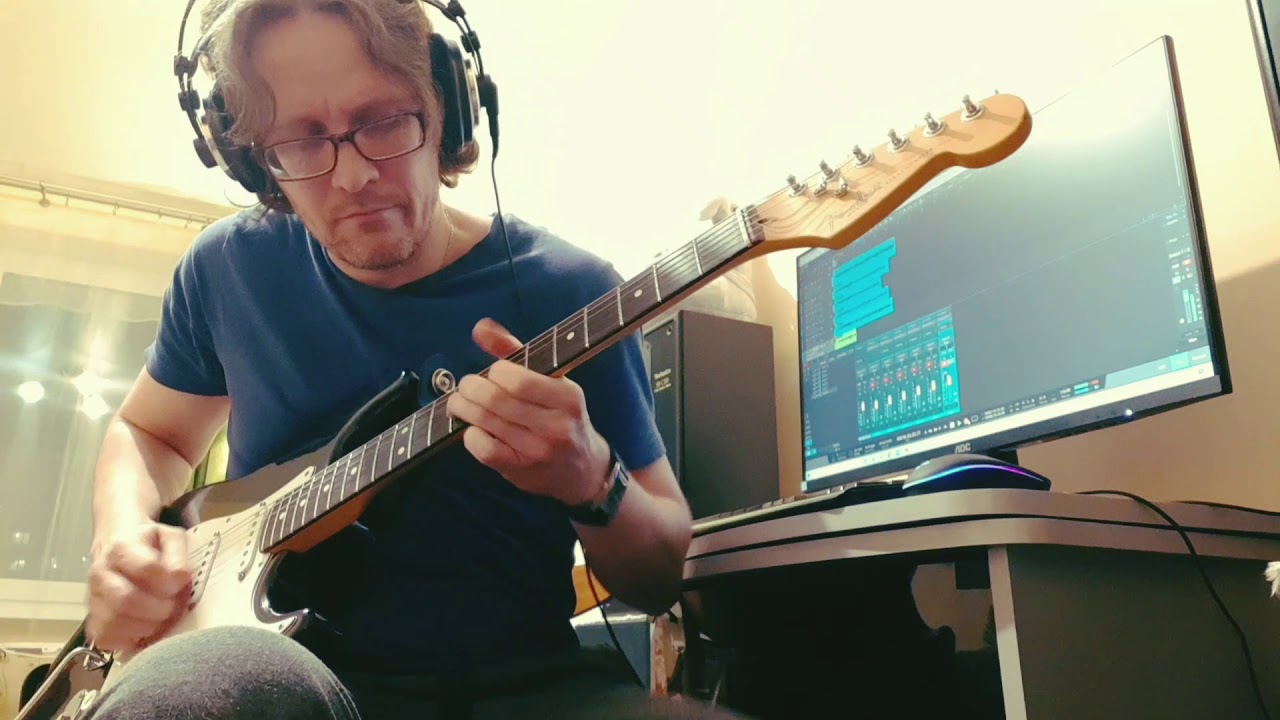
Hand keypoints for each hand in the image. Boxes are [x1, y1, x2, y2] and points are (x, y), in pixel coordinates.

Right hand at [86, 522, 191, 653]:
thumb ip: (178, 555)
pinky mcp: (91, 619)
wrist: (118, 545)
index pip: (146, 568)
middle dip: (157, 610)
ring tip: (160, 619)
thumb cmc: (149, 544)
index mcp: (121, 548)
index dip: (168, 582)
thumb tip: (179, 578)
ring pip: (113, 622)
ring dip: (145, 627)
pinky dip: (128, 640)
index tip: (180, 585)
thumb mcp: (170, 537)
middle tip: (171, 607)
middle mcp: (101, 573)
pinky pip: (104, 638)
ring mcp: (93, 598)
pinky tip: (144, 630)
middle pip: (125, 600)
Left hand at [448, 318, 612, 505]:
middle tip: (466, 386)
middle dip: (470, 388)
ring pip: (486, 422)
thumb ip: (515, 351)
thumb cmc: (563, 417)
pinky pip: (484, 449)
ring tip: (459, 403)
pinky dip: (470, 436)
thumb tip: (481, 327)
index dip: (496, 372)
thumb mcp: (552, 382)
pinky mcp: (520, 471)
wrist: (582, 470)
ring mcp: (537, 451)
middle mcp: (556, 425)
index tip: (492, 372)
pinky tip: (473, 429)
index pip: (520, 380)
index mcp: (568, 397)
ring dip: (463, 408)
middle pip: (497, 399)